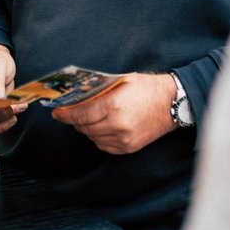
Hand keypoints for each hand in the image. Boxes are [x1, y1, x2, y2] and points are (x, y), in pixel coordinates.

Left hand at [50, 72, 176, 154]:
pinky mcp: (129, 147)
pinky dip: (99, 138)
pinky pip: (105, 146)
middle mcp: (117, 125)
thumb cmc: (147, 88)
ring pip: (93, 138)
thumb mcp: (121, 82)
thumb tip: (78, 97)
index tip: (57, 113)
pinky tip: (102, 128)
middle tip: (71, 114)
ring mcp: (123, 139)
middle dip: (75, 121)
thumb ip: (99, 91)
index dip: (65, 115)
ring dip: (87, 129)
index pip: (80, 114)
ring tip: (88, 119)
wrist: (172, 104)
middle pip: (85, 128)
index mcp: (114, 105)